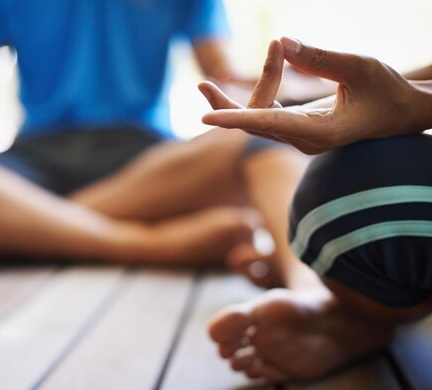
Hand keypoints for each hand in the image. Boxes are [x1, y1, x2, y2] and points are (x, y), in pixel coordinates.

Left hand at [199, 37, 429, 153]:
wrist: (397, 113)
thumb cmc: (386, 91)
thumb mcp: (361, 68)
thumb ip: (322, 57)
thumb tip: (282, 42)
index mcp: (320, 131)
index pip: (269, 124)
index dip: (236, 119)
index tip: (206, 117)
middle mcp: (303, 139)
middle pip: (253, 126)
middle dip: (225, 107)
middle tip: (200, 85)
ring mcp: (297, 136)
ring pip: (255, 122)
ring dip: (230, 104)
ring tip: (203, 85)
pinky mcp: (294, 128)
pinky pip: (262, 116)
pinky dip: (246, 101)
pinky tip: (223, 90)